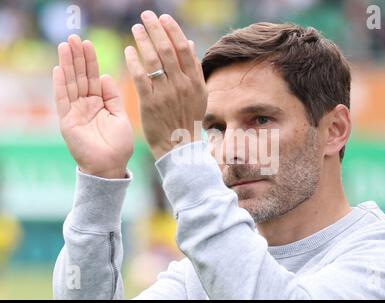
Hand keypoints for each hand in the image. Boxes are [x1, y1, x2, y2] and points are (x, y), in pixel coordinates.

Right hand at [53, 35, 133, 178]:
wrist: (111, 166)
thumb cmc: (118, 145)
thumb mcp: (120, 116)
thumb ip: (112, 97)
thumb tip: (106, 76)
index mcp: (99, 103)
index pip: (93, 78)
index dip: (90, 61)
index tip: (88, 44)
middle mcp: (86, 105)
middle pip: (80, 77)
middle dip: (77, 58)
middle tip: (74, 38)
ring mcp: (75, 112)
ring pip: (70, 84)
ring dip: (67, 65)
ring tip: (65, 46)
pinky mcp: (67, 121)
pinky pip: (63, 100)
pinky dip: (60, 85)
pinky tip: (59, 69)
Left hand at [124, 11, 206, 159]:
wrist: (179, 146)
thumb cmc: (187, 119)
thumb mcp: (198, 94)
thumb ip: (193, 69)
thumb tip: (189, 43)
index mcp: (195, 81)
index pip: (184, 49)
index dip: (173, 31)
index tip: (163, 18)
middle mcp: (182, 85)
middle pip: (168, 50)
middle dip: (156, 29)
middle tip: (146, 16)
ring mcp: (166, 94)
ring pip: (154, 60)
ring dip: (143, 41)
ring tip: (136, 28)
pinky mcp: (150, 103)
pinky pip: (141, 77)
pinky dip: (134, 61)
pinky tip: (129, 50)